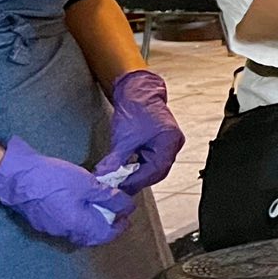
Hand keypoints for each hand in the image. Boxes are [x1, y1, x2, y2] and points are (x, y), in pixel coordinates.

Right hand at [0, 136, 134, 247]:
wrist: (17, 177)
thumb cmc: (55, 180)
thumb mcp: (87, 184)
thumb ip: (108, 197)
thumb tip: (126, 206)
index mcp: (78, 226)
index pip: (104, 236)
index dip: (119, 228)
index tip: (127, 218)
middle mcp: (64, 232)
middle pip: (90, 236)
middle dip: (105, 226)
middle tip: (114, 212)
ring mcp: (49, 227)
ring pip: (76, 230)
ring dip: (90, 222)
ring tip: (98, 206)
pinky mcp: (39, 220)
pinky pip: (64, 224)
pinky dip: (76, 218)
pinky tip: (77, 204)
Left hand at [97, 70, 183, 193]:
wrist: (137, 91)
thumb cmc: (136, 108)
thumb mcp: (124, 138)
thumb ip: (115, 160)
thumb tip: (104, 176)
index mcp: (169, 141)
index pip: (155, 170)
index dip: (137, 180)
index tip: (120, 187)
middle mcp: (173, 144)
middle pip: (157, 171)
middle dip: (138, 180)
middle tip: (119, 186)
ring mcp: (168, 144)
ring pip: (154, 167)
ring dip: (137, 174)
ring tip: (120, 178)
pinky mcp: (160, 143)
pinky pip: (151, 160)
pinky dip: (138, 166)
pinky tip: (126, 168)